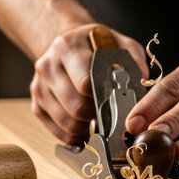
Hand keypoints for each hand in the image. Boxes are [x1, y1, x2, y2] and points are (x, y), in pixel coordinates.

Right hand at [30, 23, 147, 144]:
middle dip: (99, 115)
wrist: (69, 45)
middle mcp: (48, 66)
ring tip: (101, 118)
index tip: (117, 100)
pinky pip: (61, 134)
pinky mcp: (37, 106)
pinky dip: (78, 135)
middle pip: (76, 107)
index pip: (85, 83)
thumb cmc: (98, 47)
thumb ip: (133, 60)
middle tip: (112, 113)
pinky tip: (89, 124)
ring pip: (68, 124)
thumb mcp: (120, 43)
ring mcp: (39, 88)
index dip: (104, 97)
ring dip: (89, 128)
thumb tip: (141, 81)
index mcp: (67, 47)